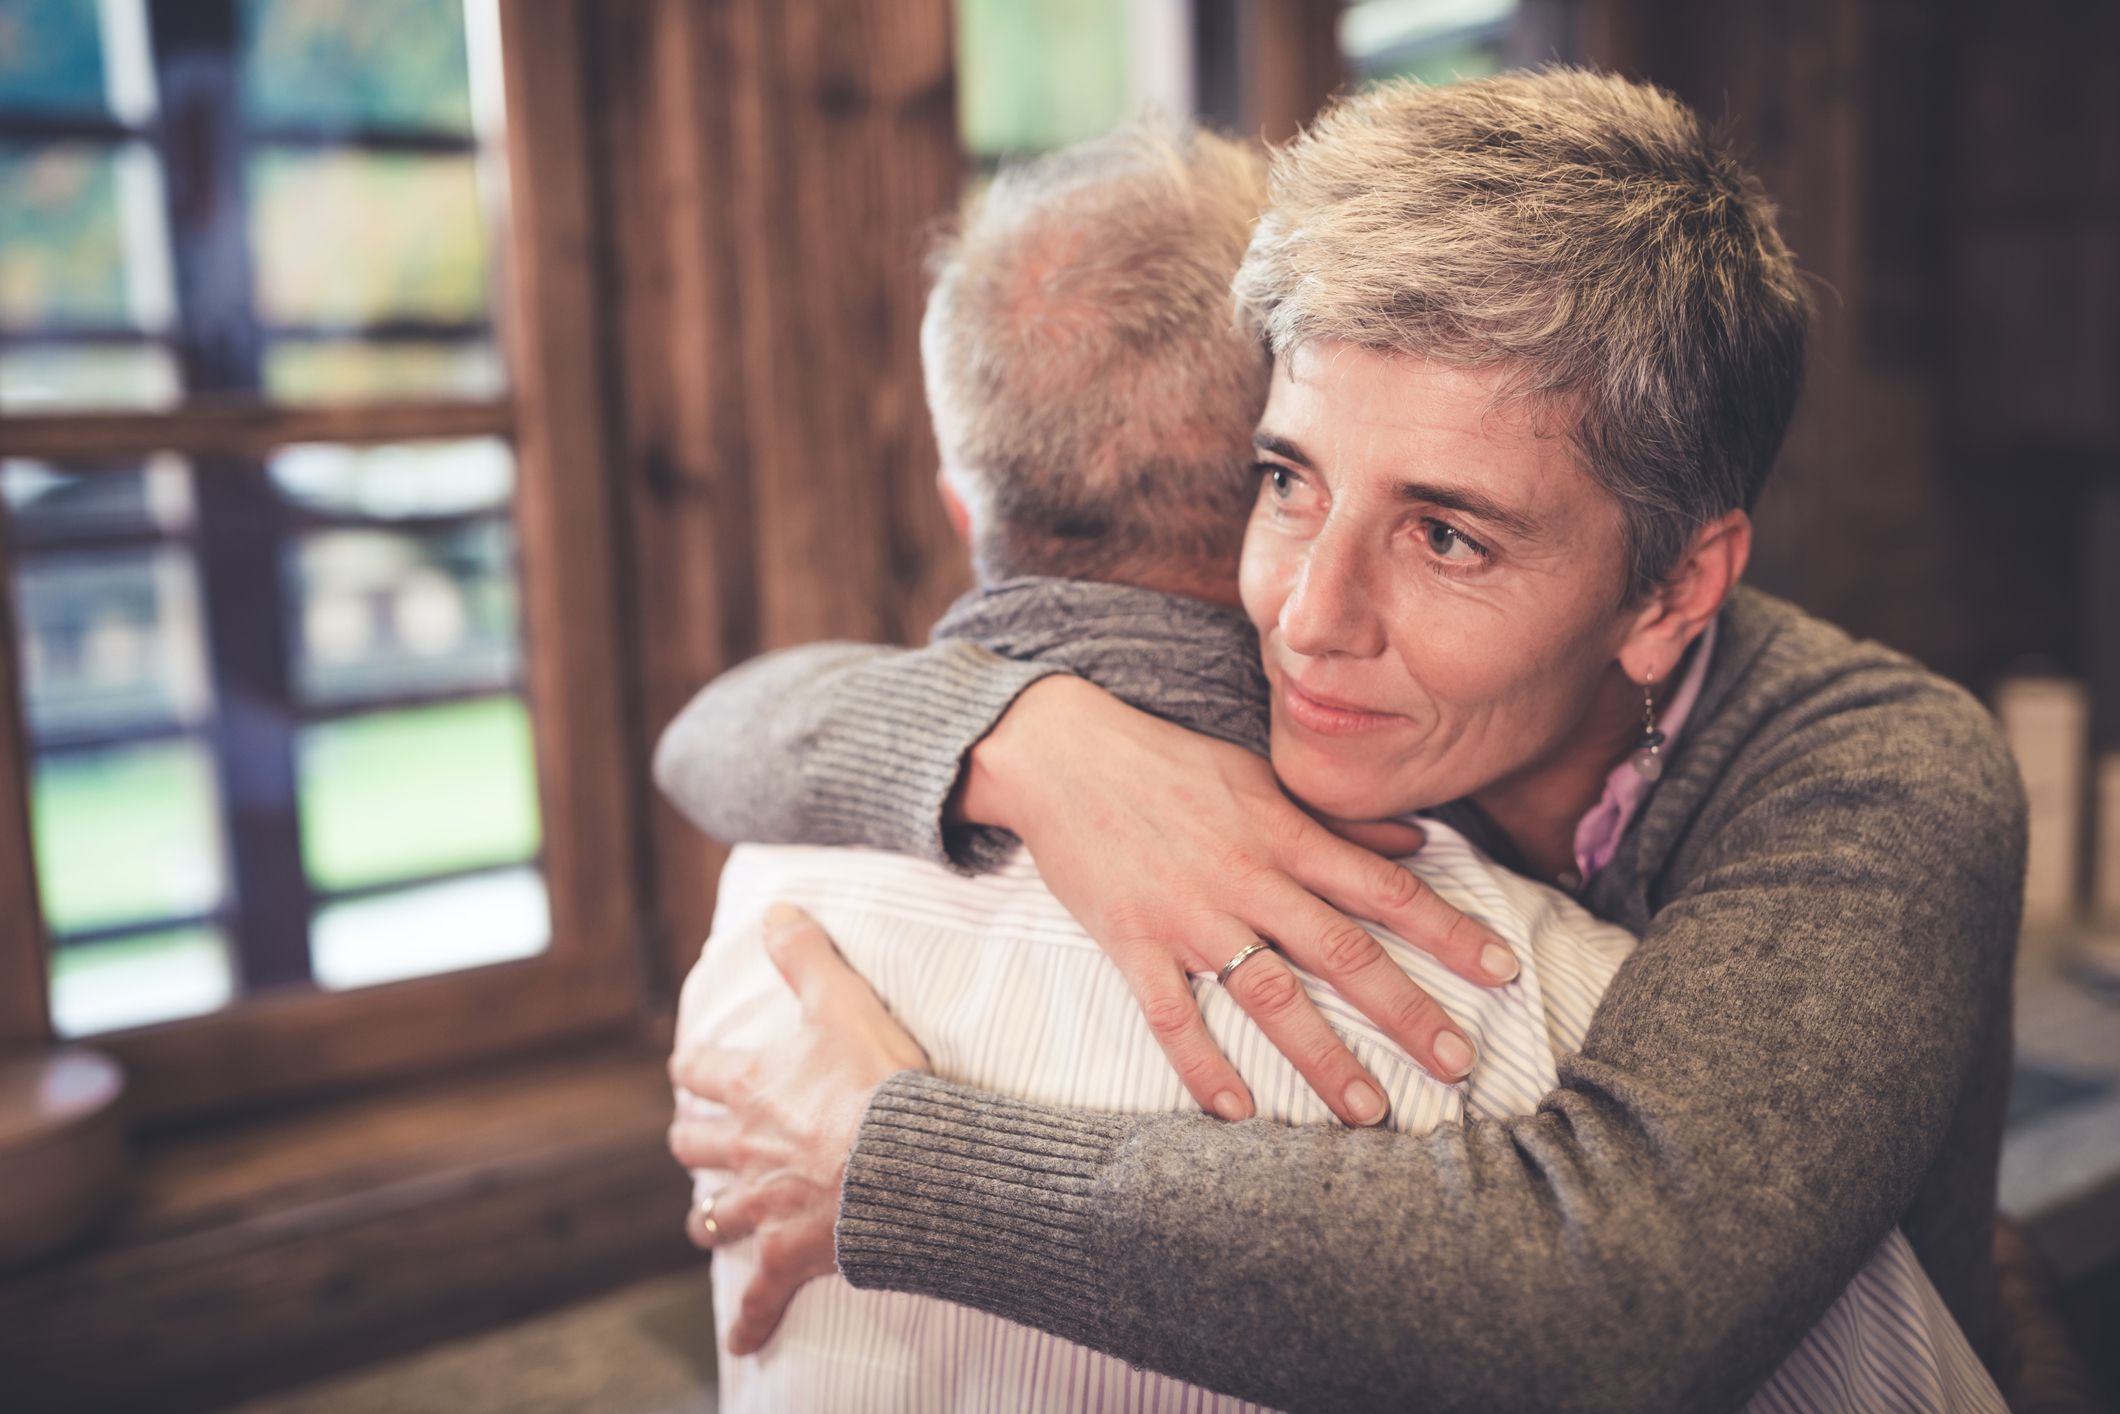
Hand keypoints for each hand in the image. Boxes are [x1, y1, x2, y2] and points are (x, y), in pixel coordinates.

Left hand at [667, 903, 928, 1353]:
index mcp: (756, 1090)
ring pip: (714, 1217)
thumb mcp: (842, 1001)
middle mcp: (747, 1148)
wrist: (905, 1163)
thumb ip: (806, 955)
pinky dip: (751, 1321)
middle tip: (692, 1141)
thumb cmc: (878, 1082)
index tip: (686, 1071)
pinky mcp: (788, 1254)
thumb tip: (777, 908)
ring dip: (709, 1219)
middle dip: (691, 1142)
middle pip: (696, 1147)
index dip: (692, 1070)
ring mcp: (764, 1205)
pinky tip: (743, 1341)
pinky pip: (761, 1297)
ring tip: (708, 1223)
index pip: (703, 1074)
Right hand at [961, 676, 1517, 1125]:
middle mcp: (1247, 877)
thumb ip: (1337, 818)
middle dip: (1406, 1011)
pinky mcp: (1132, 941)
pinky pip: (1174, 1017)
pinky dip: (1204, 1068)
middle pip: (1342, 952)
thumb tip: (1416, 842)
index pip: (1383, 888)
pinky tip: (1239, 1112)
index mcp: (1284, 833)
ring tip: (1369, 1110)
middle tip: (1460, 1064)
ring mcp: (1189, 915)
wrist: (1062, 754)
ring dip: (1323, 1056)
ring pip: (1268, 994)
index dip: (1447, 929)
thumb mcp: (1261, 777)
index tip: (1502, 969)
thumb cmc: (1167, 764)